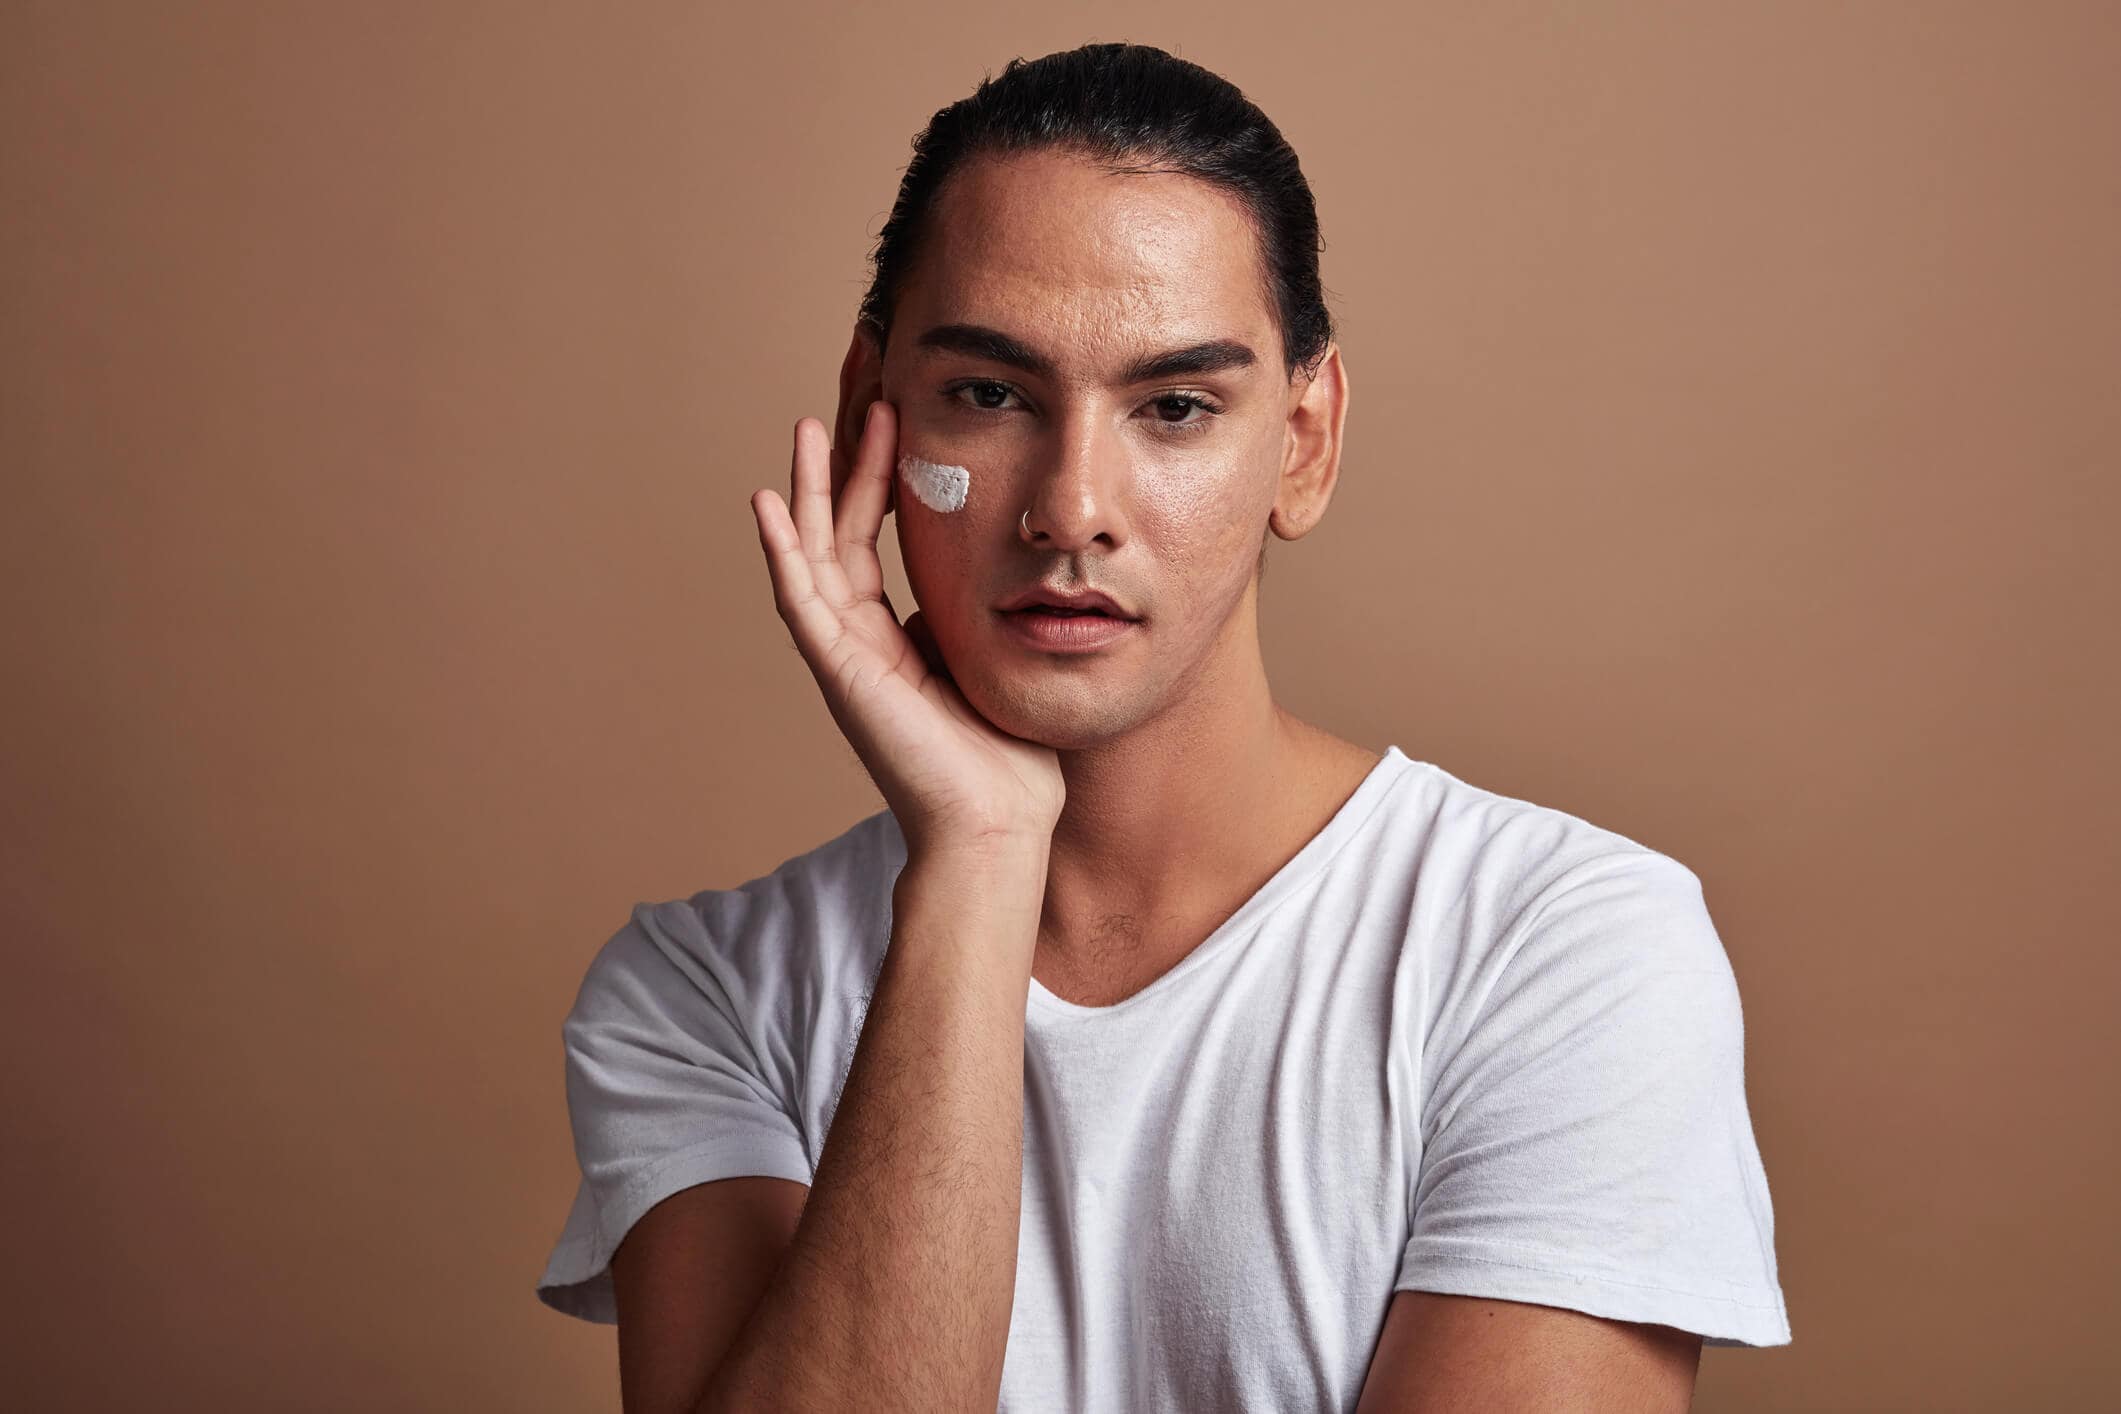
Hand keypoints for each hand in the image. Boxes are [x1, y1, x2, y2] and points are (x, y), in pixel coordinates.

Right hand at [751, 400, 1063, 854]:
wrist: (996, 822)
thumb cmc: (1003, 757)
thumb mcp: (988, 661)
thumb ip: (965, 619)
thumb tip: (962, 583)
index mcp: (889, 636)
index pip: (871, 537)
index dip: (877, 474)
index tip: (892, 412)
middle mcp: (857, 638)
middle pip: (837, 529)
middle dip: (843, 458)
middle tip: (850, 394)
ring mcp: (843, 654)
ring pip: (812, 553)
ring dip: (809, 487)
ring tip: (807, 424)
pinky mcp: (839, 672)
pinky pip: (800, 599)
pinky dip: (781, 550)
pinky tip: (766, 502)